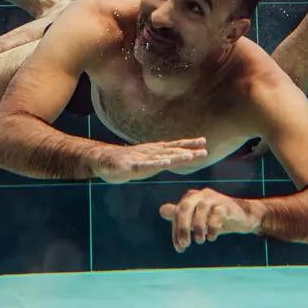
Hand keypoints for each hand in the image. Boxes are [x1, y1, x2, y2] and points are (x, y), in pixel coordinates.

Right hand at [93, 138, 207, 183]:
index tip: (203, 141)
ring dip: (176, 156)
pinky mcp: (131, 166)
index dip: (188, 144)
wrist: (102, 160)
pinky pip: (145, 165)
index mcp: (154, 151)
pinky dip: (155, 163)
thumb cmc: (124, 161)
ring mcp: (141, 159)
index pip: (174, 146)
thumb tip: (171, 158)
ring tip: (189, 156)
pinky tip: (165, 162)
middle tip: (205, 150)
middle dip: (188, 150)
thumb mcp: (145, 160)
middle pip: (172, 151)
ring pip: (161, 157)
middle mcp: (150, 152)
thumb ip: (158, 160)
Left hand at [159, 187, 259, 251]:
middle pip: (185, 207)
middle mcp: (201, 195)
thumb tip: (162, 210)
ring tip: (200, 241)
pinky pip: (217, 214)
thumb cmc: (216, 218)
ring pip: (201, 210)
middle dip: (183, 227)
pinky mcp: (227, 205)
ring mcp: (214, 198)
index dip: (176, 231)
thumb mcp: (196, 219)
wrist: (243, 216)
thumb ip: (180, 215)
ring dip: (198, 228)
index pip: (177, 213)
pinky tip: (212, 237)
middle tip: (185, 245)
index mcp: (191, 197)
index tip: (180, 248)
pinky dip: (212, 227)